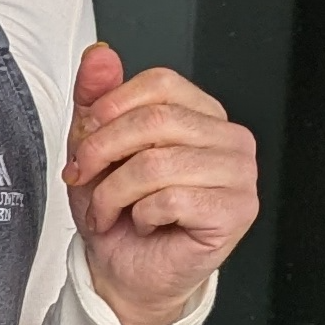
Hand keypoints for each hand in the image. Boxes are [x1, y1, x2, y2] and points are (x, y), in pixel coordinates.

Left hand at [61, 43, 256, 324]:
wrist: (126, 268)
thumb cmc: (119, 211)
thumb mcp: (94, 148)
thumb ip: (96, 98)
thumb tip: (100, 56)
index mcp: (200, 114)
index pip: (159, 82)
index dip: (110, 110)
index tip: (84, 140)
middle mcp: (228, 138)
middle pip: (154, 120)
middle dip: (102, 153)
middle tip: (85, 179)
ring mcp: (240, 174)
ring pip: (157, 163)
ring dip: (115, 192)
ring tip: (111, 209)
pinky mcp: (237, 210)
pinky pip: (171, 198)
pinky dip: (140, 216)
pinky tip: (144, 224)